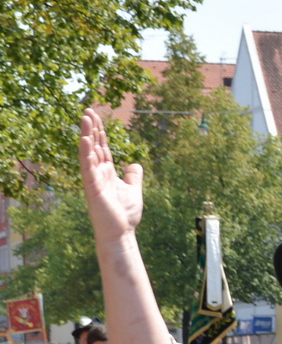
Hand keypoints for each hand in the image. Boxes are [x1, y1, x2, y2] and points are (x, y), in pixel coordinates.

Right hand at [79, 107, 143, 245]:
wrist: (121, 234)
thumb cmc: (125, 215)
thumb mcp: (134, 191)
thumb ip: (133, 177)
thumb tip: (134, 164)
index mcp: (108, 173)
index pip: (102, 147)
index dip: (99, 131)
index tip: (96, 116)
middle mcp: (98, 173)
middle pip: (93, 145)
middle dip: (91, 128)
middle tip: (88, 110)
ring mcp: (94, 180)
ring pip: (88, 153)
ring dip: (86, 135)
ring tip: (84, 118)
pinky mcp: (92, 188)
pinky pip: (87, 168)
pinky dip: (85, 153)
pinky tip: (84, 140)